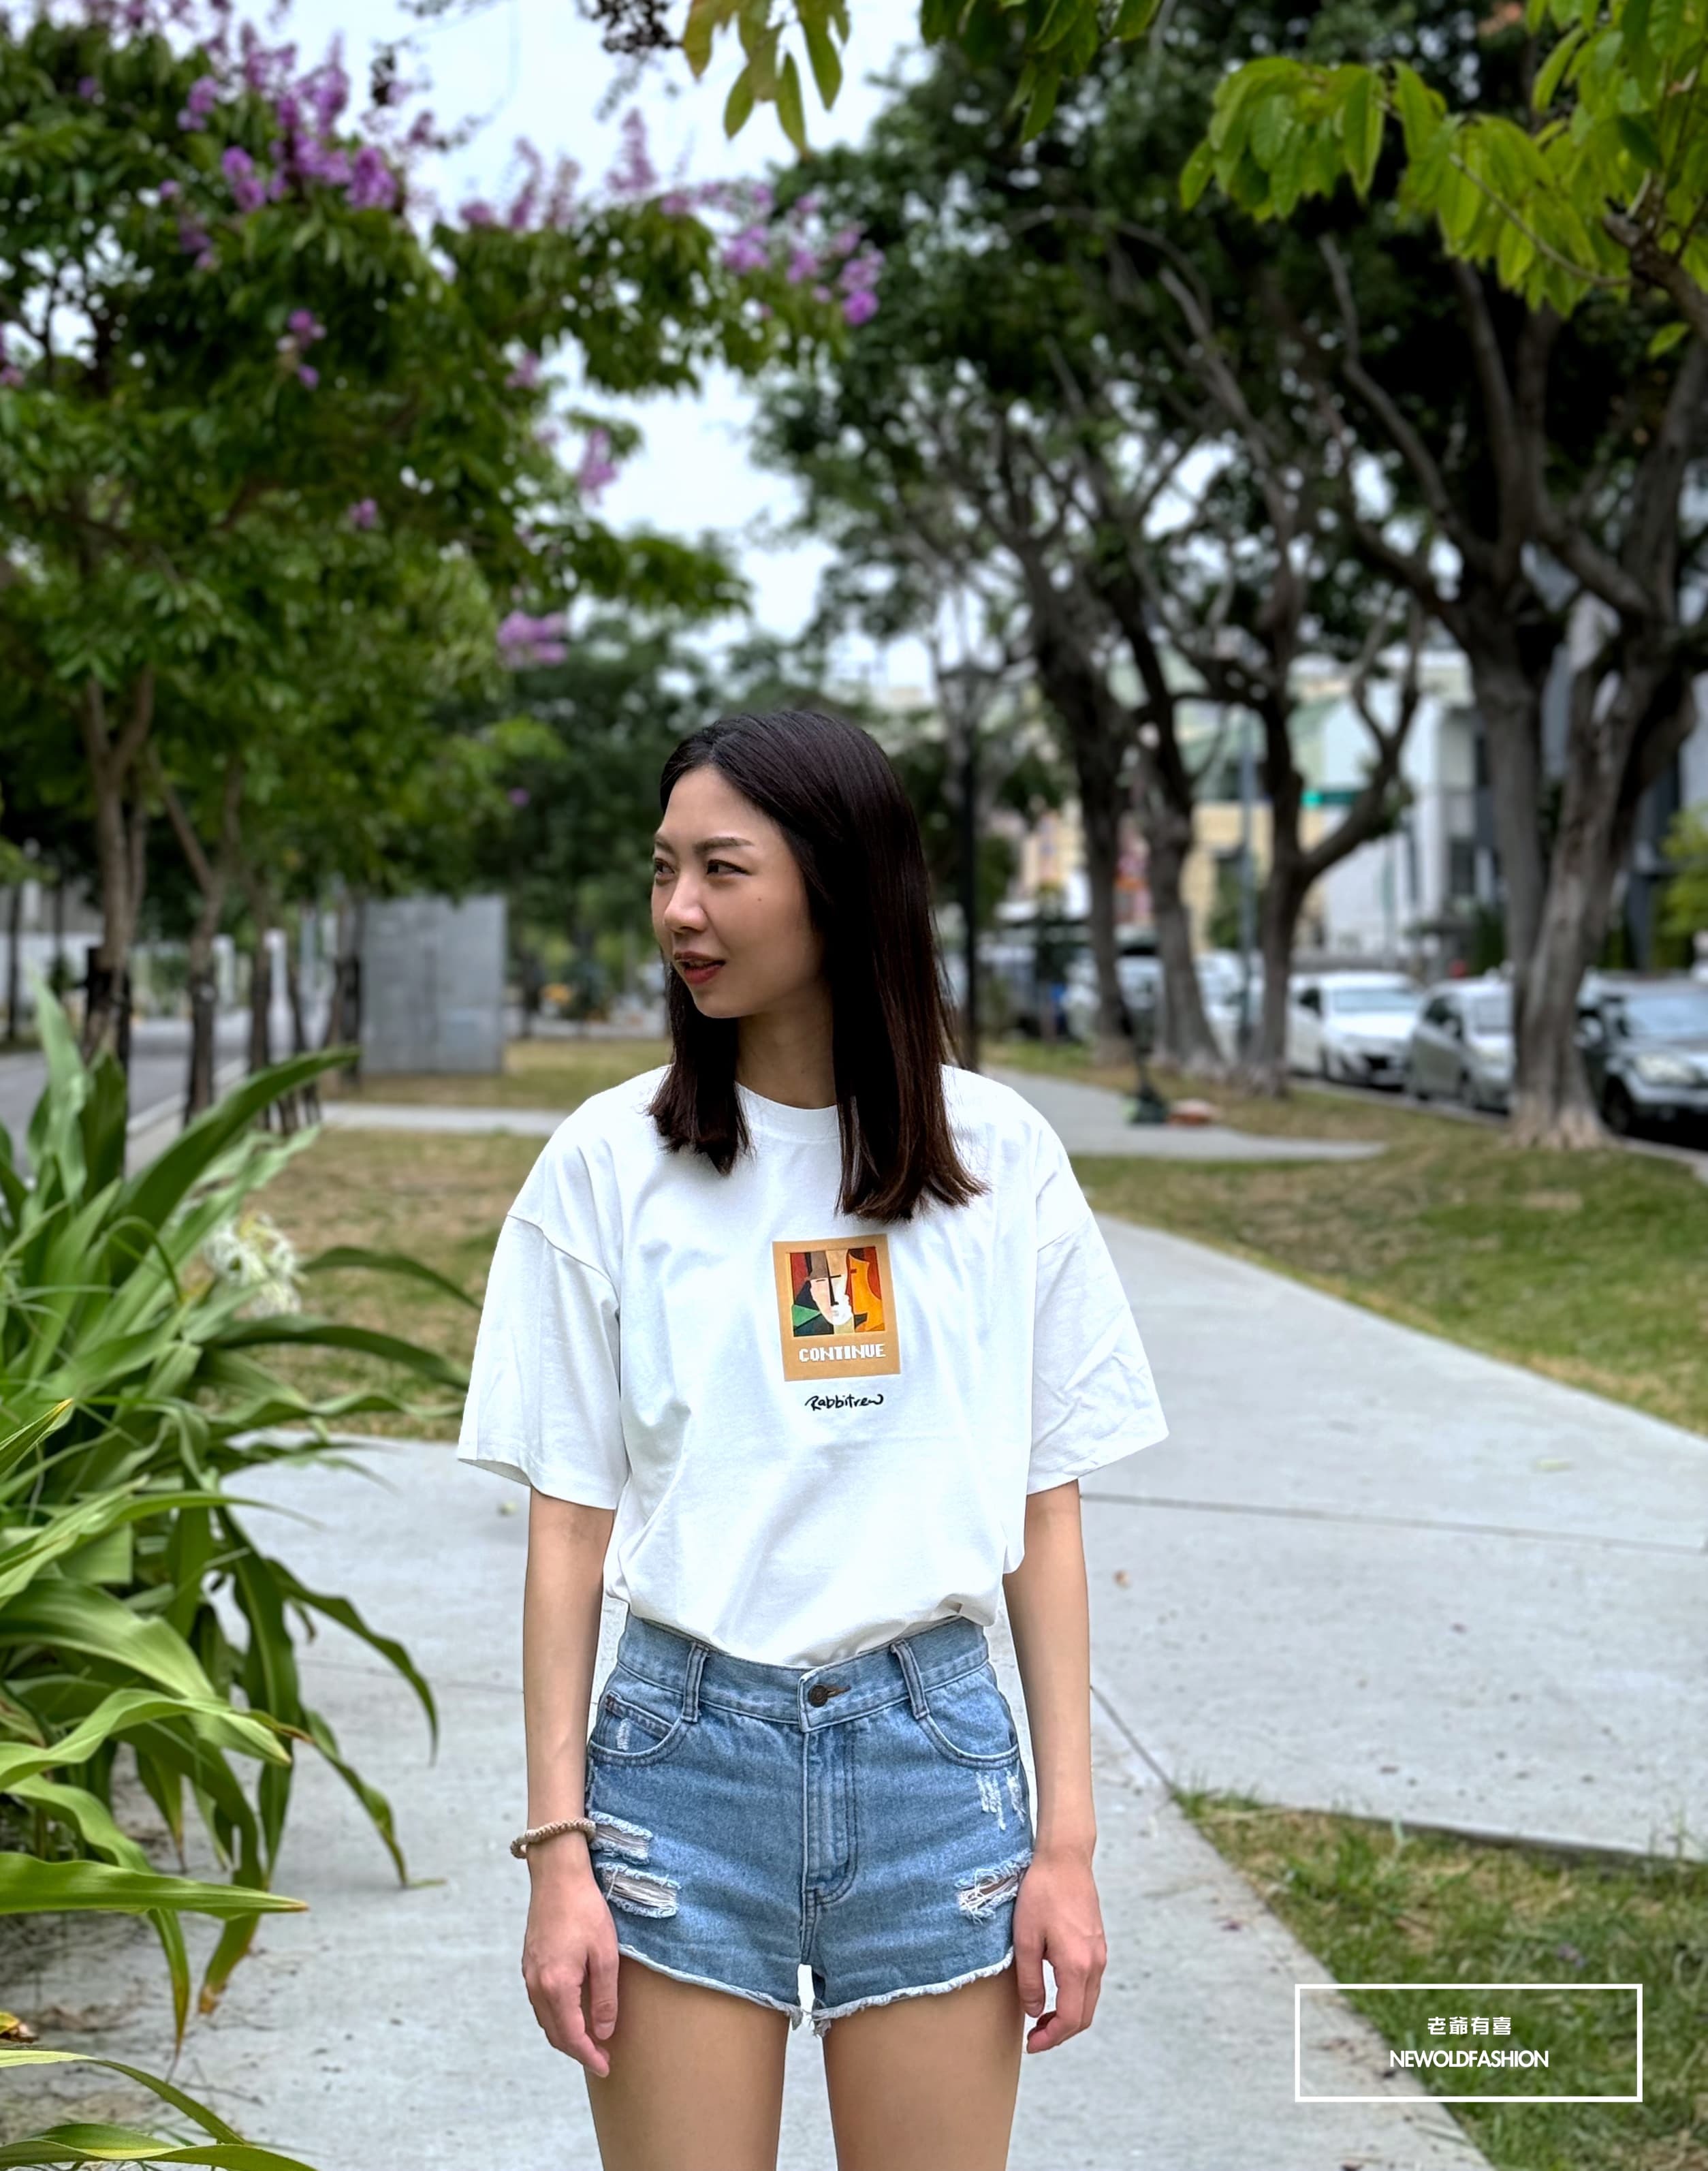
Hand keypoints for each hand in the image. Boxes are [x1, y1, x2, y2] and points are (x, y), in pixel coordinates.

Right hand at [521, 1847, 620, 2075]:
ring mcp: (529, 1974)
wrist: (557, 1875)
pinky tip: (572, 2011)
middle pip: (555, 2033)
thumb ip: (605, 1997)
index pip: (572, 2036)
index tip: (606, 2066)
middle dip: (577, 2050)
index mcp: (556, 1986)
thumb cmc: (585, 1910)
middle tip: (601, 2058)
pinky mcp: (528, 1963)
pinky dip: (555, 2016)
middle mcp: (536, 1985)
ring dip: (565, 2034)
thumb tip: (604, 2032)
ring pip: (545, 2019)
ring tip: (589, 2040)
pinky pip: (540, 2002)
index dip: (589, 2055)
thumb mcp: (606, 1954)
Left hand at [1012, 1845, 1105, 2053]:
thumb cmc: (1041, 1893)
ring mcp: (1099, 1953)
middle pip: (1084, 2015)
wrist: (1065, 1858)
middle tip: (1035, 2037)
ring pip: (1089, 2000)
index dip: (1051, 2038)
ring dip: (1068, 2016)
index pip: (1071, 2018)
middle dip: (1061, 2033)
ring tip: (1041, 2018)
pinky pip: (1090, 1983)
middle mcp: (1095, 1963)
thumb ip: (1030, 1980)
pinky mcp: (1097, 1943)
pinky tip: (1054, 1992)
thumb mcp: (1026, 1938)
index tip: (1031, 2044)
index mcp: (1077, 1965)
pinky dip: (1075, 1998)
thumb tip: (1035, 2012)